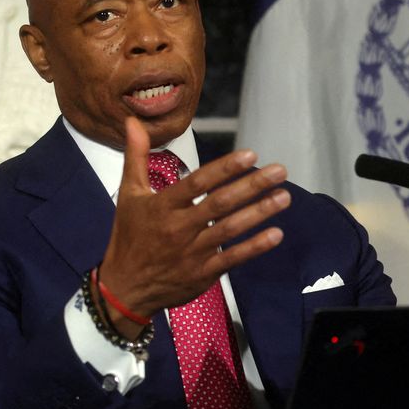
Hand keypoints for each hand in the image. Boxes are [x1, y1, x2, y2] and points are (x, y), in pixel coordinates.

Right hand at [99, 117, 290, 335]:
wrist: (124, 288)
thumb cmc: (128, 237)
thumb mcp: (128, 194)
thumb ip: (136, 156)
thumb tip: (133, 120)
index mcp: (162, 206)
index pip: (197, 182)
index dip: (224, 168)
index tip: (250, 155)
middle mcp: (179, 227)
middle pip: (219, 203)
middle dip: (252, 185)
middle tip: (279, 171)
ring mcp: (192, 252)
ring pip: (229, 229)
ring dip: (259, 212)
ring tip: (284, 197)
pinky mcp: (202, 274)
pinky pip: (231, 258)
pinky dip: (254, 247)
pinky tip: (275, 234)